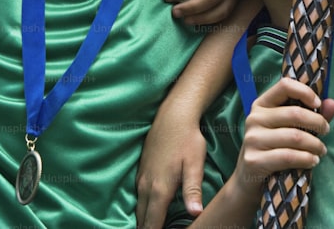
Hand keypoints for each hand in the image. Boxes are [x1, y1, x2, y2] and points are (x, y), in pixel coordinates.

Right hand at [136, 111, 206, 228]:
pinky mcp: (141, 171)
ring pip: (138, 208)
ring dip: (143, 220)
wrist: (172, 116)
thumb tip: (196, 213)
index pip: (153, 222)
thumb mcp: (195, 164)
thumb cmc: (187, 140)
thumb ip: (193, 190)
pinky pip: (137, 197)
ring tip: (150, 228)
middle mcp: (146, 186)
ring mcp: (141, 178)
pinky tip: (148, 212)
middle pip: (142, 218)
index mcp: (160, 188)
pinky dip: (141, 209)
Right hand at [231, 78, 333, 199]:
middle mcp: (254, 118)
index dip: (305, 92)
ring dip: (316, 144)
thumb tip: (332, 103)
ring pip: (295, 137)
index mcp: (261, 104)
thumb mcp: (289, 128)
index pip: (285, 85)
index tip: (318, 104)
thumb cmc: (273, 148)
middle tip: (326, 131)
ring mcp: (252, 139)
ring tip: (322, 150)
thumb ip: (311, 114)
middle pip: (294, 113)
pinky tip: (313, 161)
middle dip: (318, 123)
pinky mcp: (254, 160)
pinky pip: (288, 156)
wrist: (249, 179)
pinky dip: (306, 159)